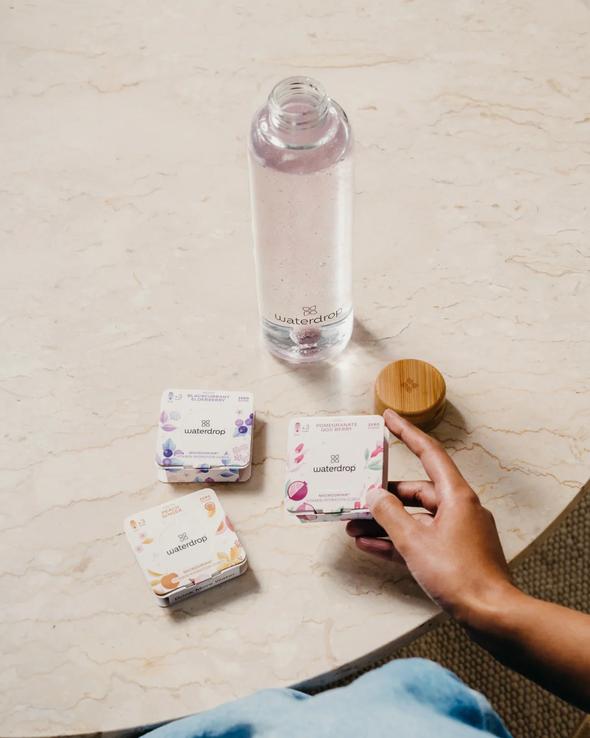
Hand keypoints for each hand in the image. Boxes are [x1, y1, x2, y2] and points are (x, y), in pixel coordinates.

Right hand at [346, 409, 514, 625]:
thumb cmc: (459, 575)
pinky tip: (368, 545)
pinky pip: (420, 539)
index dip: (407, 432)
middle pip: (417, 491)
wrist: (492, 617)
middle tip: (357, 494)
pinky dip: (397, 541)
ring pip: (415, 518)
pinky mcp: (454, 554)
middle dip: (384, 495)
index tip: (388, 418)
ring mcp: (458, 532)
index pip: (429, 453)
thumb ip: (389, 516)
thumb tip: (373, 495)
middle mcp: (459, 509)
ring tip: (353, 524)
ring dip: (385, 521)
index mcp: (456, 496)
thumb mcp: (414, 542)